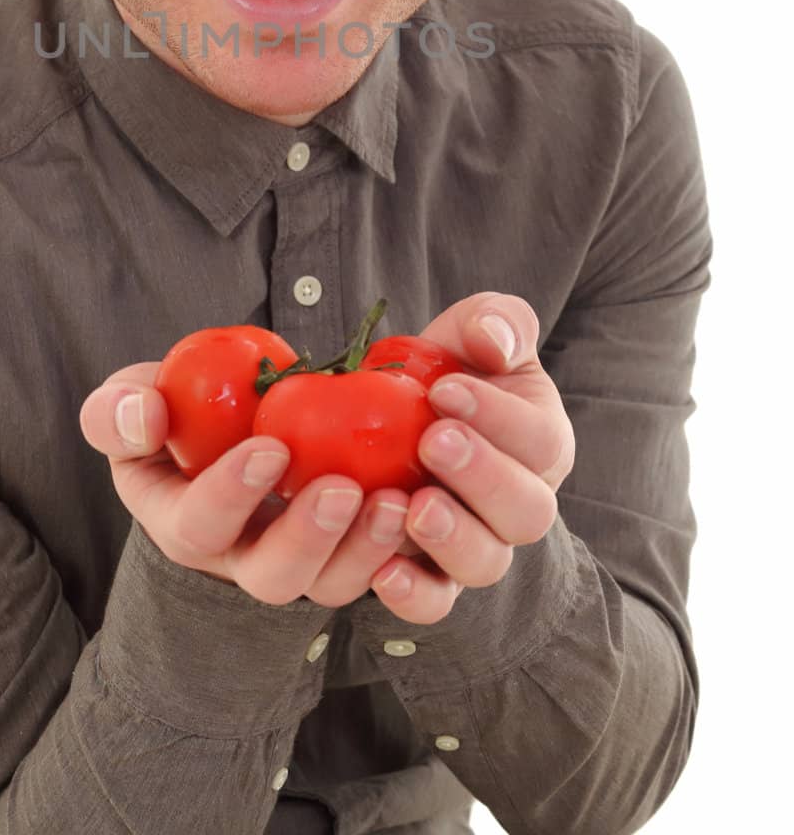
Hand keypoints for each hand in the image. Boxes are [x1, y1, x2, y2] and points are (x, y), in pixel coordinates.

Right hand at [79, 362, 439, 609]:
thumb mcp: (133, 400)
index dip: (231, 495)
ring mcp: (300, 560)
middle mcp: (241, 557)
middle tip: (344, 487)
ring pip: (332, 585)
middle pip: (272, 578)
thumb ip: (120, 410)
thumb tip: (143, 416)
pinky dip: (405, 547)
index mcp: (183, 521)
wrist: (226, 415)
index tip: (268, 447)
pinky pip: (380, 571)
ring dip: (367, 549)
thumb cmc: (172, 408)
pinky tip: (427, 503)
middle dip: (309, 539)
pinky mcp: (347, 552)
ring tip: (398, 500)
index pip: (199, 526)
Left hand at [361, 290, 575, 620]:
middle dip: (481, 476)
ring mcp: (475, 544)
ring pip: (484, 563)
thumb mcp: (477, 330)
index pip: (540, 442)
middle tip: (432, 440)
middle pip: (526, 513)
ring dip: (451, 537)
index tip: (444, 390)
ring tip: (412, 504)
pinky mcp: (429, 574)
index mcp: (541, 443)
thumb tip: (495, 342)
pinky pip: (433, 602)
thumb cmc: (451, 369)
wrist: (402, 410)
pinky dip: (413, 595)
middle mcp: (518, 504)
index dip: (498, 419)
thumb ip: (498, 323)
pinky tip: (383, 570)